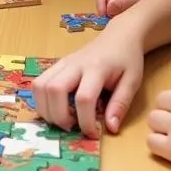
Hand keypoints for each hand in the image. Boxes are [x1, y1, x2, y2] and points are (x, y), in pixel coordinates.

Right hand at [33, 18, 144, 137]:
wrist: (119, 36)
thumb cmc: (127, 59)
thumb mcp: (132, 82)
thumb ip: (120, 105)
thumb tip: (110, 128)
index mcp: (97, 68)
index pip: (83, 98)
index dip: (86, 122)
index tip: (94, 134)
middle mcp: (74, 64)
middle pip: (54, 90)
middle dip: (58, 116)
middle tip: (72, 128)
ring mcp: (62, 63)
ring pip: (39, 86)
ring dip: (45, 109)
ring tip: (62, 119)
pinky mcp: (56, 65)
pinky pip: (39, 83)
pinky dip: (41, 101)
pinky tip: (56, 108)